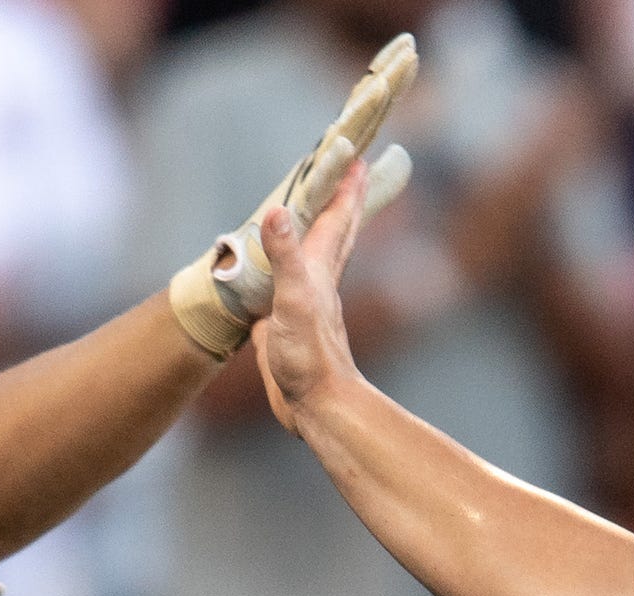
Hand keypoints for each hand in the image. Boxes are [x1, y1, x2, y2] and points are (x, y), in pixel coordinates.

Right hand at [251, 159, 377, 427]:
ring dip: (319, 227)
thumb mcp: (293, 302)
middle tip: (353, 167)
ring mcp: (304, 301)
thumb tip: (277, 212)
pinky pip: (286, 281)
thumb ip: (284, 257)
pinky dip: (285, 263)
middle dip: (344, 197)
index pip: (337, 215)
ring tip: (317, 207)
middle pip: (337, 229)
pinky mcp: (287, 322)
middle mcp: (318, 279)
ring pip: (315, 253)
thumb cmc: (309, 358)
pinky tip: (277, 265)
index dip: (345, 183)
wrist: (316, 407)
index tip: (356, 150)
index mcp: (321, 269)